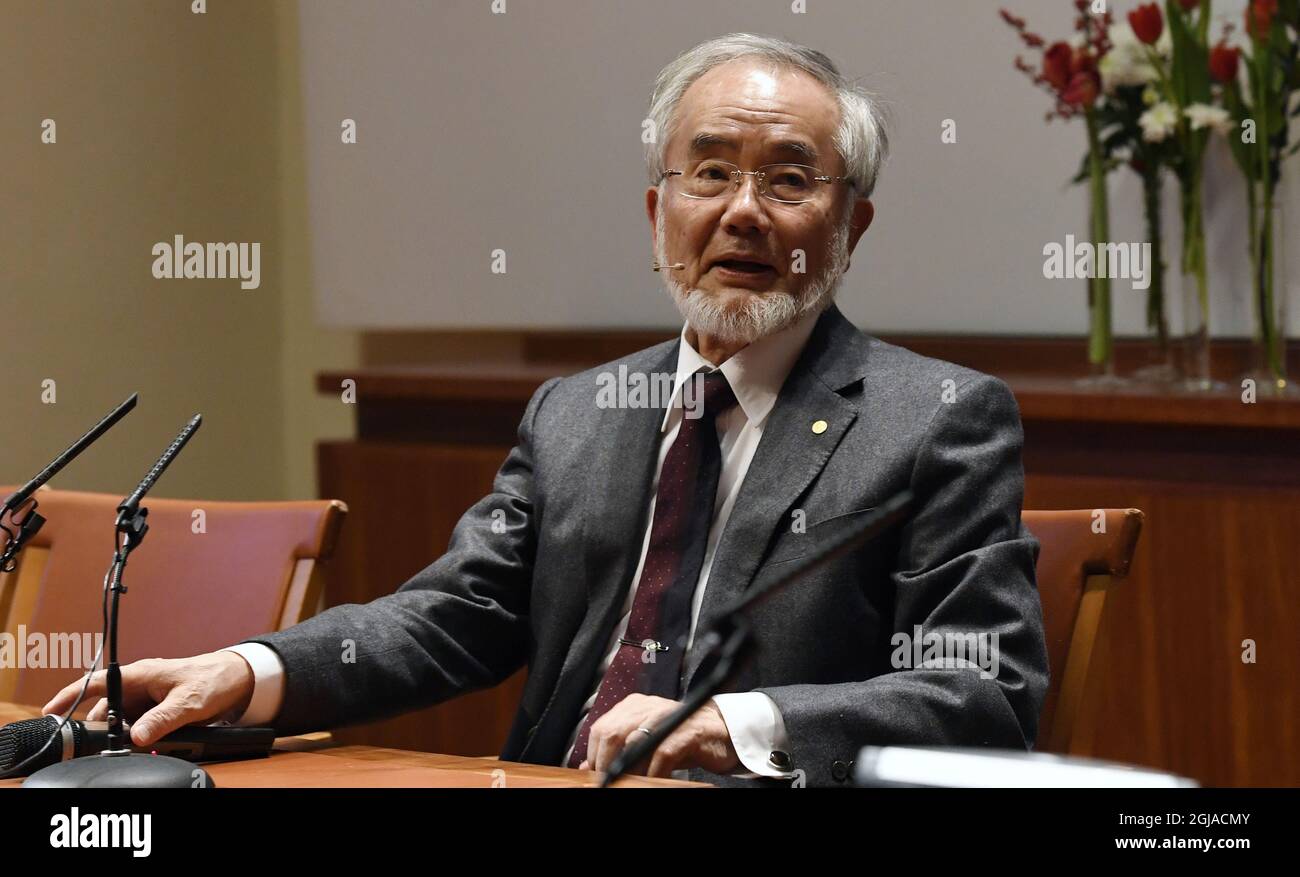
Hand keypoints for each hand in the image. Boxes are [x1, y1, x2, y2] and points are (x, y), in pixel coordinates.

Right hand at [41, 651, 255, 746]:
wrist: (239, 679)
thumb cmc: (214, 679)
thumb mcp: (189, 702)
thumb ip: (163, 719)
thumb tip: (136, 736)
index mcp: (141, 675)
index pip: (95, 683)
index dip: (69, 695)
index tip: (51, 710)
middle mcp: (140, 686)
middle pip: (106, 710)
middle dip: (105, 729)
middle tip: (109, 747)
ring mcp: (147, 698)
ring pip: (123, 722)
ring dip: (125, 736)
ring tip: (137, 745)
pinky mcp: (157, 710)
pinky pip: (139, 726)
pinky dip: (140, 737)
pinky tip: (149, 744)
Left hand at [578, 693, 738, 776]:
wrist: (722, 733)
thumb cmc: (682, 739)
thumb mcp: (647, 743)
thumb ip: (619, 751)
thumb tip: (587, 768)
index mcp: (634, 706)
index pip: (601, 729)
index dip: (595, 756)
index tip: (598, 776)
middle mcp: (648, 707)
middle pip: (612, 733)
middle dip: (607, 764)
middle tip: (611, 782)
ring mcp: (668, 718)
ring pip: (634, 743)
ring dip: (629, 771)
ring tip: (630, 783)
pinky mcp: (688, 732)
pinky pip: (663, 753)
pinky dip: (654, 772)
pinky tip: (653, 780)